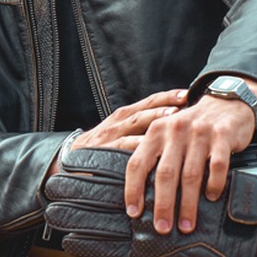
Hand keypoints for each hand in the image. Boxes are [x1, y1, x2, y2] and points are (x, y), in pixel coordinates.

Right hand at [65, 89, 191, 154]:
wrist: (65, 165)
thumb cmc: (100, 153)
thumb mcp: (120, 139)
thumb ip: (141, 135)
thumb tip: (173, 135)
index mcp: (124, 117)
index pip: (151, 102)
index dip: (171, 96)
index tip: (192, 92)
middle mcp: (119, 122)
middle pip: (148, 107)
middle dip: (169, 102)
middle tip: (189, 99)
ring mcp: (111, 135)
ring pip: (138, 122)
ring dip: (157, 118)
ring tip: (175, 116)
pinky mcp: (104, 151)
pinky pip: (124, 146)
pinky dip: (140, 145)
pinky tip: (155, 145)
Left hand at [124, 84, 256, 233]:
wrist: (227, 103)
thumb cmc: (194, 127)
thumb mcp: (169, 134)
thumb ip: (157, 157)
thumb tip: (145, 197)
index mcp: (156, 131)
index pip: (138, 163)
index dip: (133, 189)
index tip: (134, 212)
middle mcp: (175, 130)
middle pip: (165, 174)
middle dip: (163, 205)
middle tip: (162, 227)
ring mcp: (200, 132)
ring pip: (191, 175)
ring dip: (188, 204)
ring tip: (186, 224)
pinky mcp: (223, 135)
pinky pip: (217, 166)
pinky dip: (214, 185)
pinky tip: (211, 197)